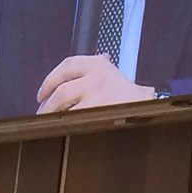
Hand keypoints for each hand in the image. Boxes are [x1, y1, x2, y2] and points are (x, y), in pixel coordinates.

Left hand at [36, 54, 153, 113]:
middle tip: (42, 113)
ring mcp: (97, 96)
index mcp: (98, 64)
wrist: (149, 106)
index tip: (42, 93)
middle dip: (47, 104)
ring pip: (65, 107)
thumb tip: (83, 66)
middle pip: (61, 90)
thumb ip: (98, 67)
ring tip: (48, 123)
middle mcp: (96, 76)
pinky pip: (73, 120)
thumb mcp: (113, 73)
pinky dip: (64, 124)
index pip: (67, 66)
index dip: (50, 79)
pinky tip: (61, 128)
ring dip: (52, 116)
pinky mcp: (98, 112)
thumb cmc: (128, 93)